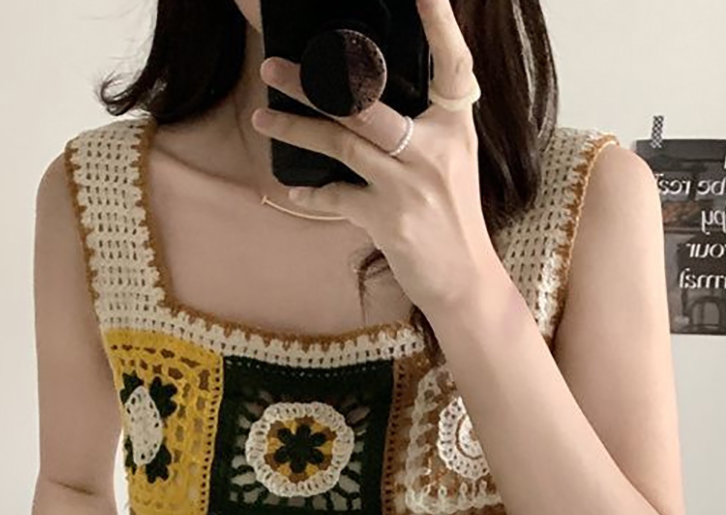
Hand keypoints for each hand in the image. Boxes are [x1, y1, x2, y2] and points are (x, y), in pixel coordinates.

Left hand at [251, 0, 498, 314]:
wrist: (463, 277)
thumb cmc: (453, 217)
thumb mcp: (451, 162)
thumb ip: (424, 128)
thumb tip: (369, 100)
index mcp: (454, 128)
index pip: (452, 66)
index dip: (441, 26)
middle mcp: (434, 150)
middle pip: (366, 102)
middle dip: (313, 83)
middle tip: (272, 68)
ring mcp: (410, 184)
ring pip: (342, 142)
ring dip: (296, 129)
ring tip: (262, 118)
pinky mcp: (389, 219)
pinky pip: (336, 197)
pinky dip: (310, 194)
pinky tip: (290, 188)